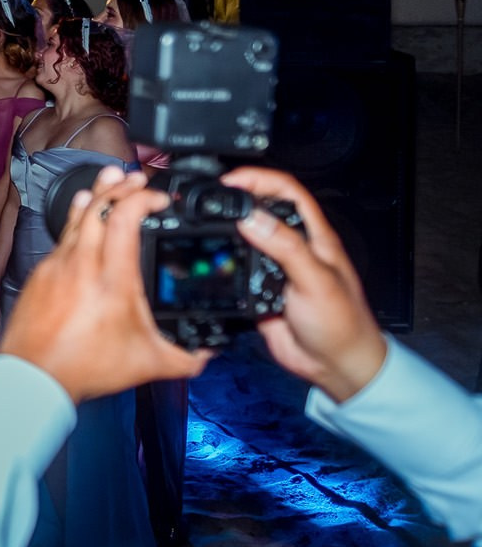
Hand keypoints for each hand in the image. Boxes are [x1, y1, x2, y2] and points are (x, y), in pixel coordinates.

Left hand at [0, 168, 211, 403]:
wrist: (34, 374)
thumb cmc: (84, 367)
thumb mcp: (149, 363)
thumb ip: (186, 356)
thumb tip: (208, 350)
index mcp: (113, 280)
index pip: (125, 220)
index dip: (144, 199)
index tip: (159, 198)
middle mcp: (82, 264)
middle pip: (99, 207)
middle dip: (120, 186)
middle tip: (137, 177)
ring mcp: (58, 265)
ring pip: (76, 217)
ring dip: (97, 194)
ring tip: (112, 178)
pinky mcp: (41, 272)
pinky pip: (61, 235)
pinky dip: (76, 217)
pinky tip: (82, 210)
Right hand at [223, 166, 388, 403]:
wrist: (335, 367)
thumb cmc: (343, 323)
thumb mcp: (316, 280)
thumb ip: (286, 247)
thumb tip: (250, 217)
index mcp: (314, 237)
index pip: (287, 192)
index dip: (260, 179)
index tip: (231, 180)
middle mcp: (293, 247)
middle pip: (261, 210)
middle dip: (236, 199)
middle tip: (209, 200)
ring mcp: (274, 269)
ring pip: (244, 238)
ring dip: (225, 230)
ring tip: (203, 226)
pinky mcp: (258, 291)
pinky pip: (234, 270)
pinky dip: (220, 262)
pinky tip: (210, 260)